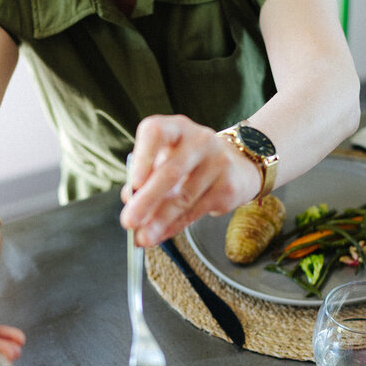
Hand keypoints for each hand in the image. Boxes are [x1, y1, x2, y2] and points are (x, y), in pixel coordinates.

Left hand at [119, 114, 259, 244]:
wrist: (236, 164)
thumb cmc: (188, 161)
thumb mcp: (165, 160)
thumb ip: (145, 177)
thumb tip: (129, 201)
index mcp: (176, 128)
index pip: (156, 133)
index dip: (143, 157)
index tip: (133, 183)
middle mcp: (199, 140)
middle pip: (171, 170)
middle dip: (147, 200)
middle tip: (129, 222)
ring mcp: (218, 162)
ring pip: (184, 197)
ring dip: (160, 221)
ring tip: (142, 237)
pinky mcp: (228, 187)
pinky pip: (196, 211)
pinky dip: (175, 226)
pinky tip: (161, 234)